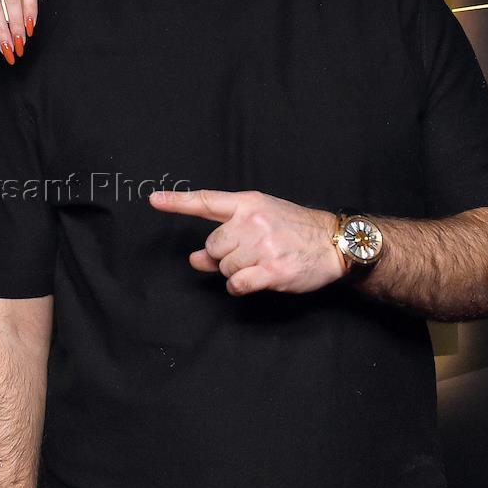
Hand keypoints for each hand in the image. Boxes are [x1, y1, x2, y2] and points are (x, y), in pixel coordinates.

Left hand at [149, 188, 346, 294]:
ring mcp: (262, 246)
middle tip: (251, 252)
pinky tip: (253, 280)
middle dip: (225, 255)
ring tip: (261, 262)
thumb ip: (224, 236)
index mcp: (247, 203)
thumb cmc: (294, 230)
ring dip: (236, 271)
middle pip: (213, 246)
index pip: (205, 201)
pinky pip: (237, 284)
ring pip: (224, 267)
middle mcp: (252, 221)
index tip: (154, 200)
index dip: (177, 202)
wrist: (333, 243)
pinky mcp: (272, 270)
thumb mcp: (259, 221)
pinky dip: (239, 287)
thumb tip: (195, 258)